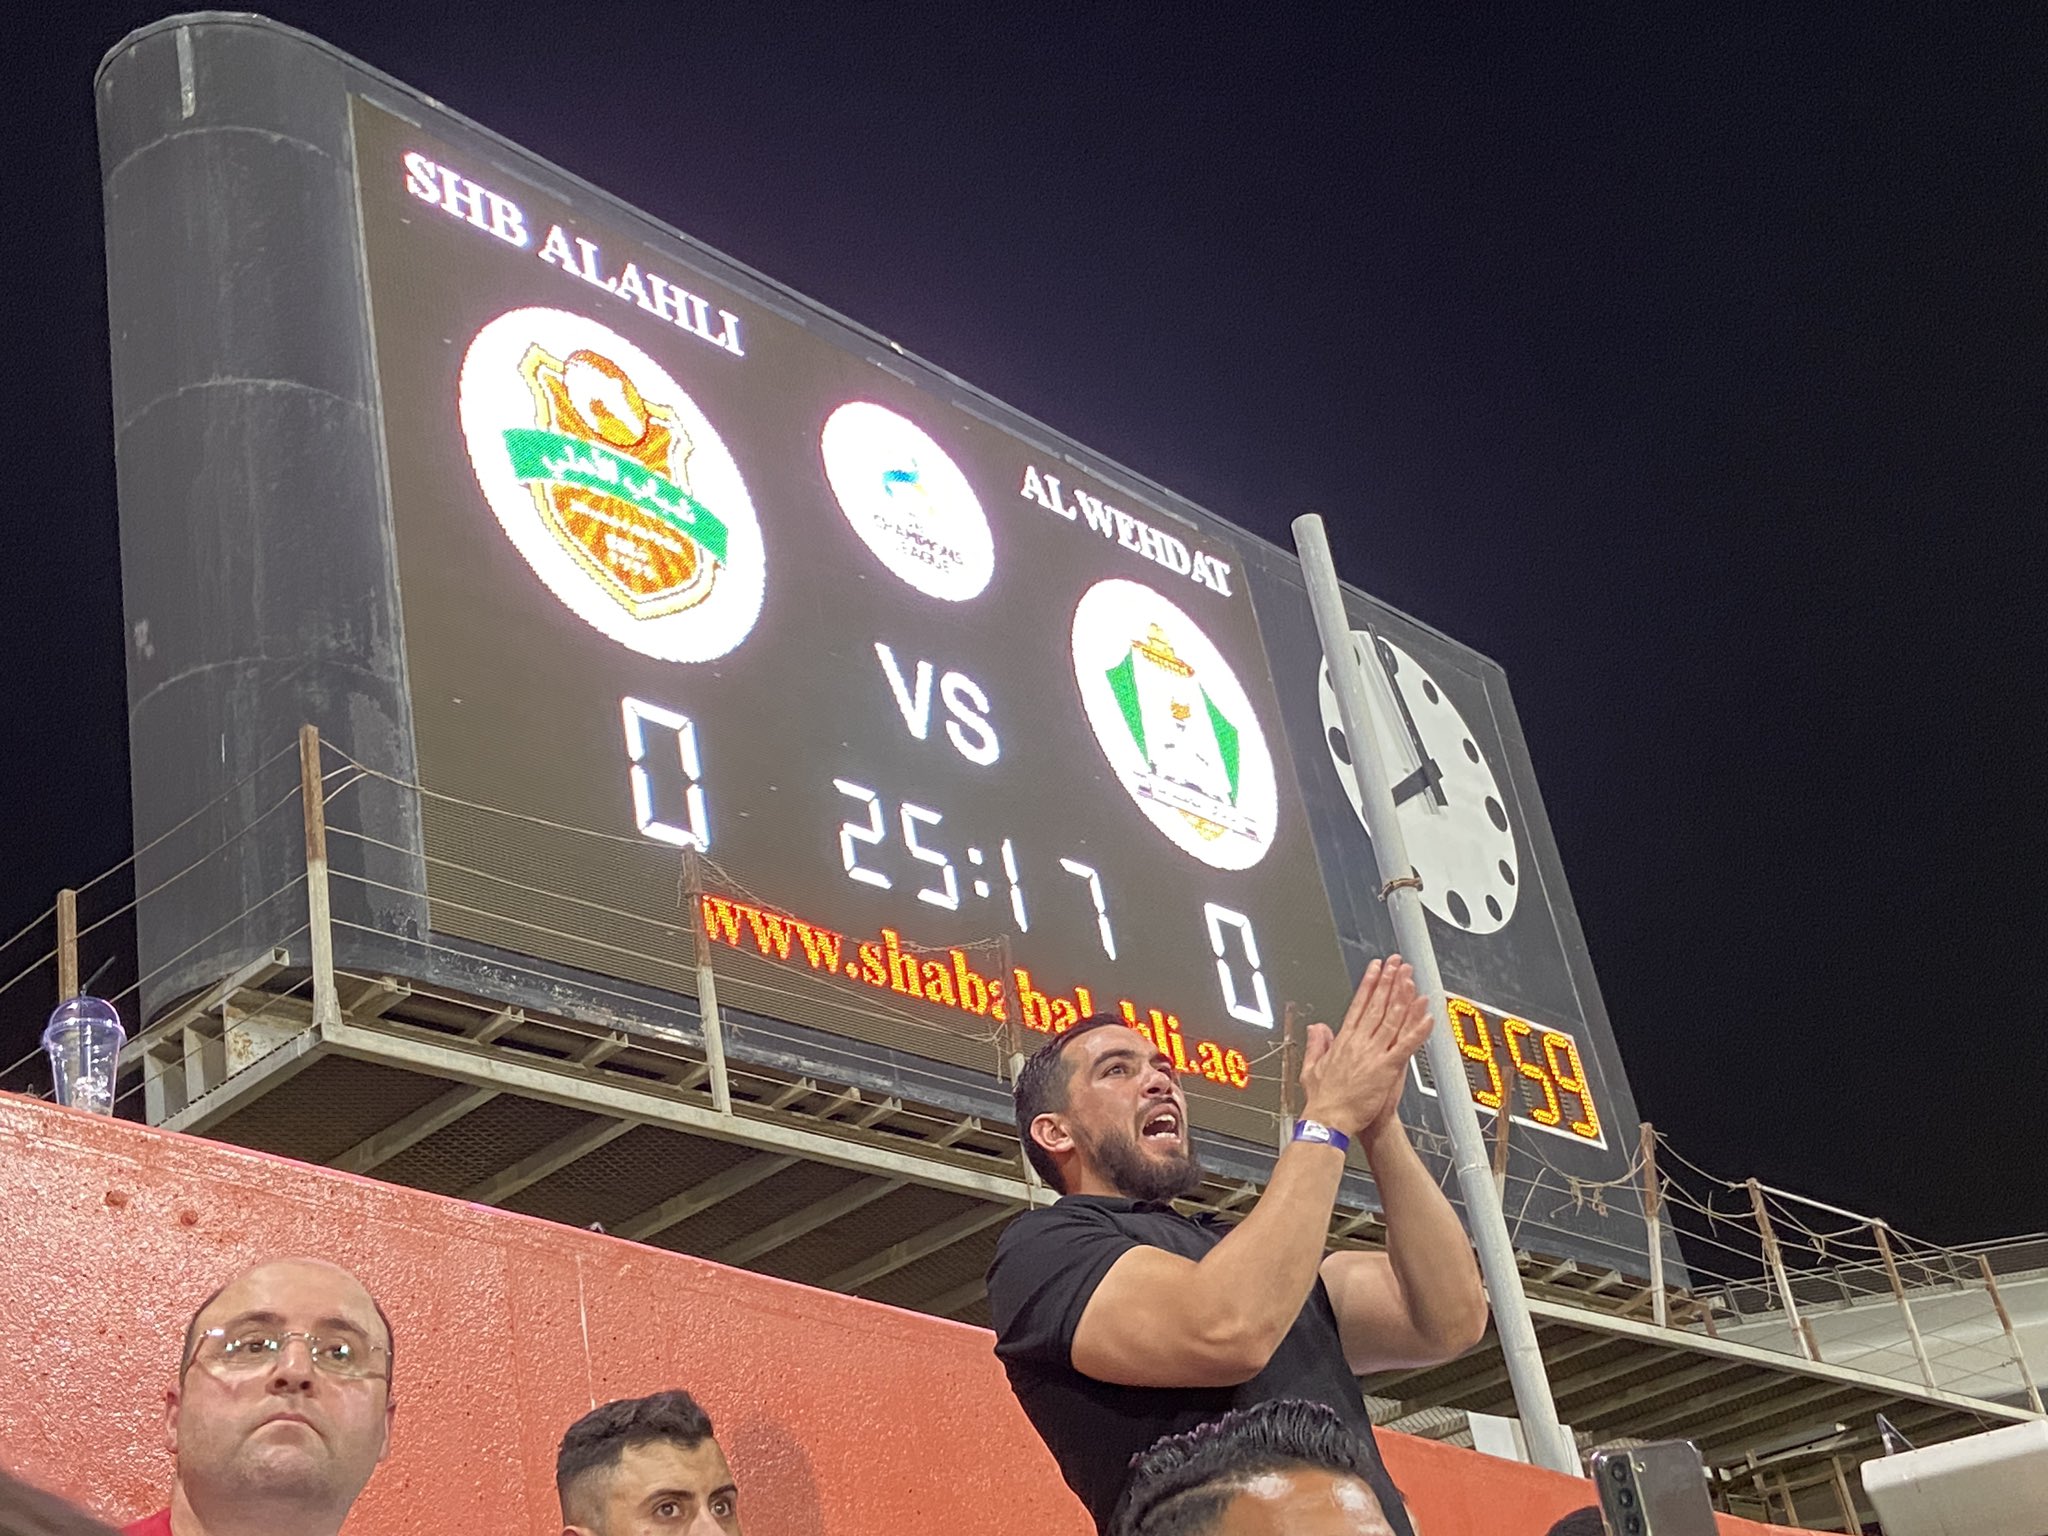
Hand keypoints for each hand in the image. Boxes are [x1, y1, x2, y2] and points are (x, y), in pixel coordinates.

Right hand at [1297, 956, 1434, 1140]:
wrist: (1328, 1121)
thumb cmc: (1323, 1100)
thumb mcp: (1311, 1067)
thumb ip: (1316, 1044)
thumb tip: (1317, 1028)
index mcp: (1343, 1041)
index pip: (1358, 1005)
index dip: (1369, 984)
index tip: (1377, 968)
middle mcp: (1359, 1042)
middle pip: (1377, 1005)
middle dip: (1388, 982)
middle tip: (1398, 963)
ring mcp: (1374, 1053)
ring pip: (1392, 1019)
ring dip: (1403, 997)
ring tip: (1410, 978)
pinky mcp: (1386, 1068)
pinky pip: (1406, 1045)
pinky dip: (1417, 1030)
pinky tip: (1427, 1017)